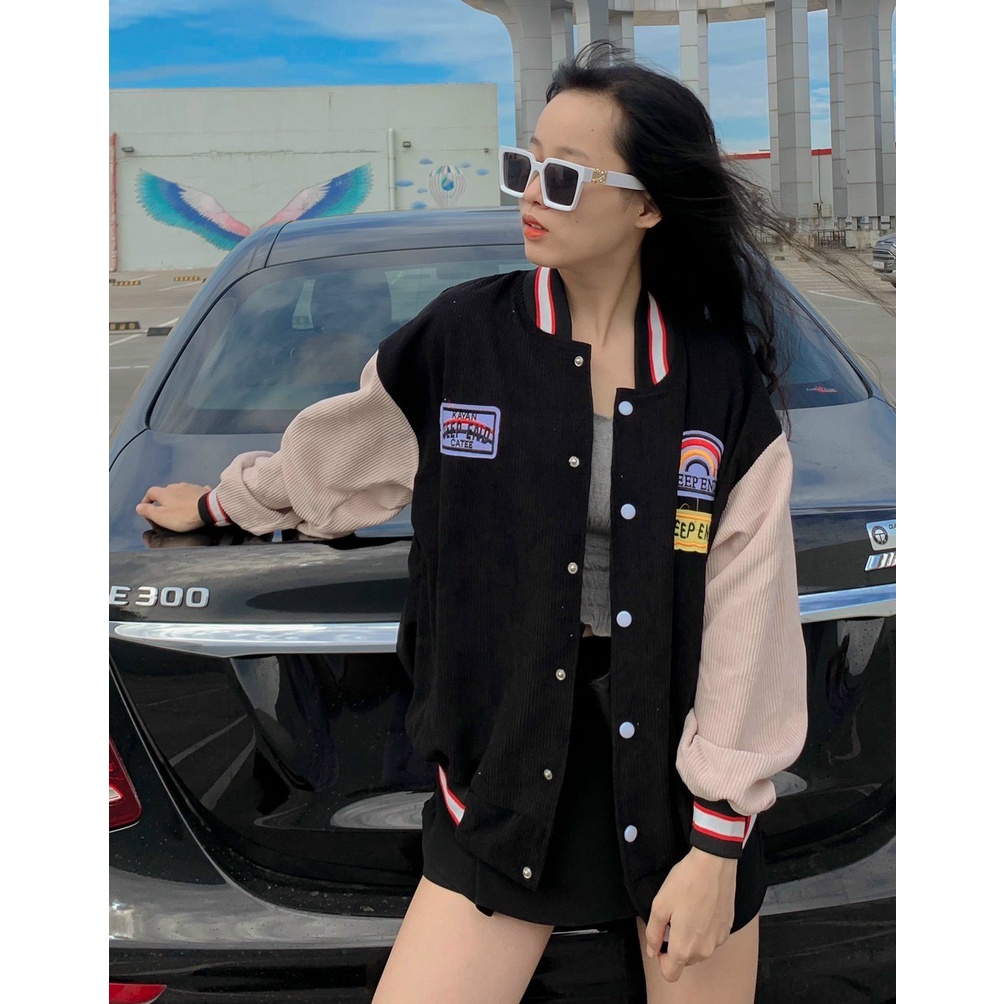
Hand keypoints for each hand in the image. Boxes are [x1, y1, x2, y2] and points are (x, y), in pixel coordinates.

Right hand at [136, 482, 210, 531]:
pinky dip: (192, 496)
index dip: (147, 500)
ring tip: (178, 506)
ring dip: (177, 497)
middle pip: (166, 490)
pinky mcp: (202, 490)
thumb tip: (139, 507)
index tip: (146, 507)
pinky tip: (194, 501)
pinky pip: (194, 492)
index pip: (151, 492)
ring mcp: (191, 487)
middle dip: (163, 499)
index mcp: (165, 492)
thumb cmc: (184, 515)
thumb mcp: (162, 517)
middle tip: (163, 509)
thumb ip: (149, 511)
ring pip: (180, 490)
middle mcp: (177, 486)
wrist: (210, 509)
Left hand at [644, 847, 737, 982]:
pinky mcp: (726, 930)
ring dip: (690, 938)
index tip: (660, 940)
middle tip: (673, 919)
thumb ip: (653, 933)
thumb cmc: (686, 882)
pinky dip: (703, 930)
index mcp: (684, 947)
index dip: (660, 960)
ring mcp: (717, 941)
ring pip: (698, 951)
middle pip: (684, 962)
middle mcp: (704, 950)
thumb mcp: (659, 905)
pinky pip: (710, 939)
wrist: (714, 865)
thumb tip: (652, 950)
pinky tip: (700, 908)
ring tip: (687, 911)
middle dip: (675, 946)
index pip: (670, 974)